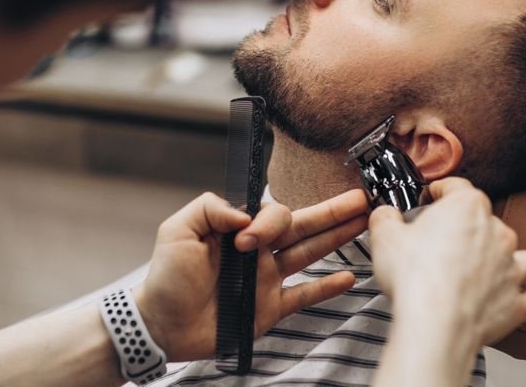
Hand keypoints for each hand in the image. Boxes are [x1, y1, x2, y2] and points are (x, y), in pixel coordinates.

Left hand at [135, 189, 369, 361]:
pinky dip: (327, 287)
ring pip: (309, 254)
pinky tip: (349, 277)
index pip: (271, 213)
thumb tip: (245, 213)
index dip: (268, 222)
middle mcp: (257, 251)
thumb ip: (210, 208)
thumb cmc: (165, 278)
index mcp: (238, 229)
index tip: (245, 240)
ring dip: (337, 238)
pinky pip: (304, 294)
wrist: (162, 325)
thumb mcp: (177, 230)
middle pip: (302, 226)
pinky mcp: (270, 308)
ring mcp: (266, 279)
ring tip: (364, 223)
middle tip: (360, 199)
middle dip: (332, 212)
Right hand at [369, 178, 525, 369]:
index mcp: (467, 208)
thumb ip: (385, 218)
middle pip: (488, 221)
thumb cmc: (415, 278)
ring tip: (489, 268)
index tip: (431, 199)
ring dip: (510, 261)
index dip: (440, 191)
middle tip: (444, 244)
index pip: (457, 187)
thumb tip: (385, 214)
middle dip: (469, 230)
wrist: (435, 324)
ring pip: (524, 257)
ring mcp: (513, 267)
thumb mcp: (384, 237)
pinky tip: (504, 299)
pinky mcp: (518, 301)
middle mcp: (497, 232)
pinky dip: (520, 297)